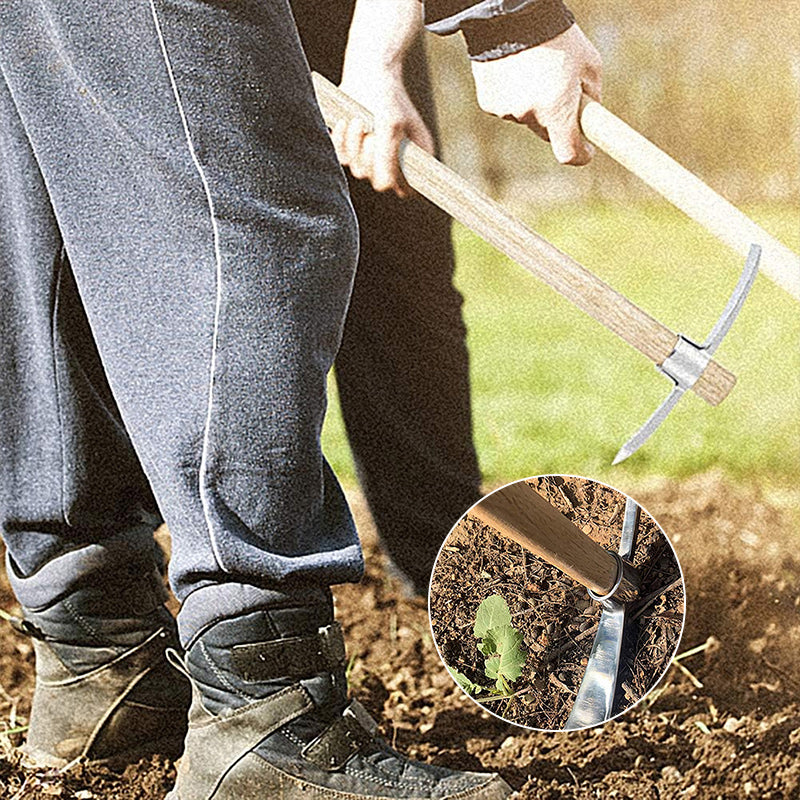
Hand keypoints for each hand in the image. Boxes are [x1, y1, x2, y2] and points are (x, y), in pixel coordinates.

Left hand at [331, 73, 433, 198]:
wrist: (367, 70)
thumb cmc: (386, 96)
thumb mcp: (390, 126)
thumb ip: (388, 157)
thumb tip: (385, 187)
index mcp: (415, 156)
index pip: (408, 190)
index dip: (398, 182)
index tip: (389, 168)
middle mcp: (395, 160)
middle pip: (378, 181)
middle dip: (372, 155)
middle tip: (372, 131)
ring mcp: (373, 155)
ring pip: (358, 170)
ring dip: (355, 143)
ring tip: (359, 119)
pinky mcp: (352, 149)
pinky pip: (342, 158)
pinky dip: (343, 139)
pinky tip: (348, 120)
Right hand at [470, 24, 601, 165]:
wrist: (512, 15)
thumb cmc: (558, 37)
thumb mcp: (588, 63)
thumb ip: (592, 97)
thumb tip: (588, 118)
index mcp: (557, 108)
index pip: (569, 153)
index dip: (581, 154)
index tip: (586, 150)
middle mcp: (529, 114)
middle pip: (547, 132)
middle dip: (556, 118)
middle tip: (559, 91)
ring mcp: (506, 110)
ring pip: (526, 118)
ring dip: (533, 103)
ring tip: (534, 70)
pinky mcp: (489, 103)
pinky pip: (507, 107)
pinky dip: (513, 95)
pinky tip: (515, 71)